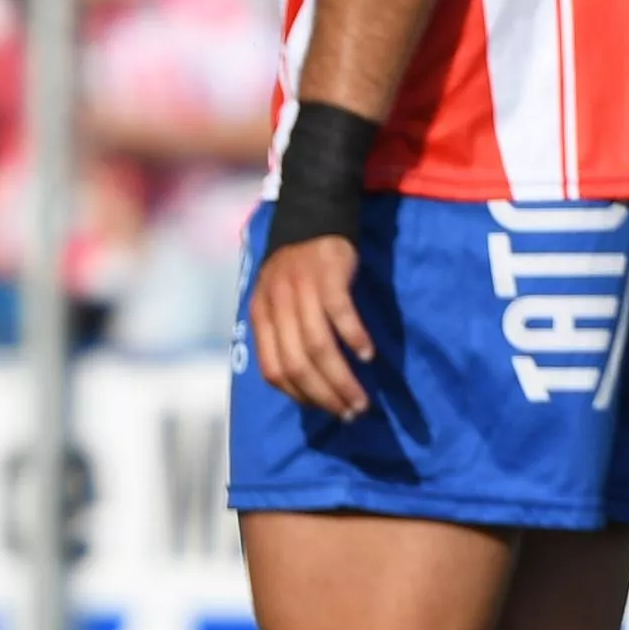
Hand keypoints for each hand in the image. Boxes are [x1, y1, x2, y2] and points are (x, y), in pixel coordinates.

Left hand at [248, 234, 376, 419]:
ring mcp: (301, 288)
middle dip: (324, 395)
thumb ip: (281, 335)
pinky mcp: (328, 275)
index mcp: (261, 315)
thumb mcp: (276, 301)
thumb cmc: (298, 269)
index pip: (273, 370)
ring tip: (361, 398)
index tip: (326, 410)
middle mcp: (277, 304)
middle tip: (351, 412)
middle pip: (297, 363)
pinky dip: (354, 338)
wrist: (313, 217)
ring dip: (341, 378)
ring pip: (318, 346)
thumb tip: (304, 385)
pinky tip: (367, 355)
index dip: (300, 396)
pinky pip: (340, 313)